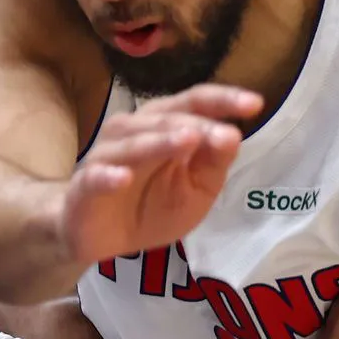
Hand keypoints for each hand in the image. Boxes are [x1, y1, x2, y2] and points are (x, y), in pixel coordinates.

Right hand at [47, 85, 261, 268]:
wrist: (98, 237)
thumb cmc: (149, 207)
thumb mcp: (195, 190)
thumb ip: (213, 163)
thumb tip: (234, 134)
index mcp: (163, 126)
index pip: (193, 103)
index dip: (223, 100)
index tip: (254, 105)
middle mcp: (133, 132)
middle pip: (165, 118)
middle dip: (197, 125)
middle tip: (225, 136)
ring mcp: (105, 158)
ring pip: (132, 143)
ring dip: (159, 141)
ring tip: (186, 141)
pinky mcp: (84, 187)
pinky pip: (94, 178)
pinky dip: (107, 176)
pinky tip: (123, 179)